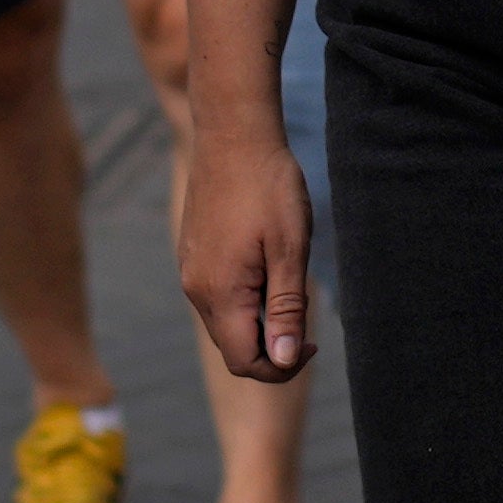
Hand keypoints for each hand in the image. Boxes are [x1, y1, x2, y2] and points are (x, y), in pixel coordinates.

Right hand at [179, 115, 319, 385]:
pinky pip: (217, 296)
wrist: (233, 135)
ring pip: (225, 322)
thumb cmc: (269, 188)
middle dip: (272, 347)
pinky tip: (268, 267)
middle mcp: (196, 289)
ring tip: (288, 285)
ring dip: (259, 322)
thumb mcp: (289, 250)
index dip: (281, 367)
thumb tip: (284, 360)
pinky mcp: (192, 254)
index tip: (312, 342)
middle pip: (232, 347)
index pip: (245, 362)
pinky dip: (244, 300)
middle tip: (306, 318)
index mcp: (219, 293)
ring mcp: (190, 270)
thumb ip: (286, 309)